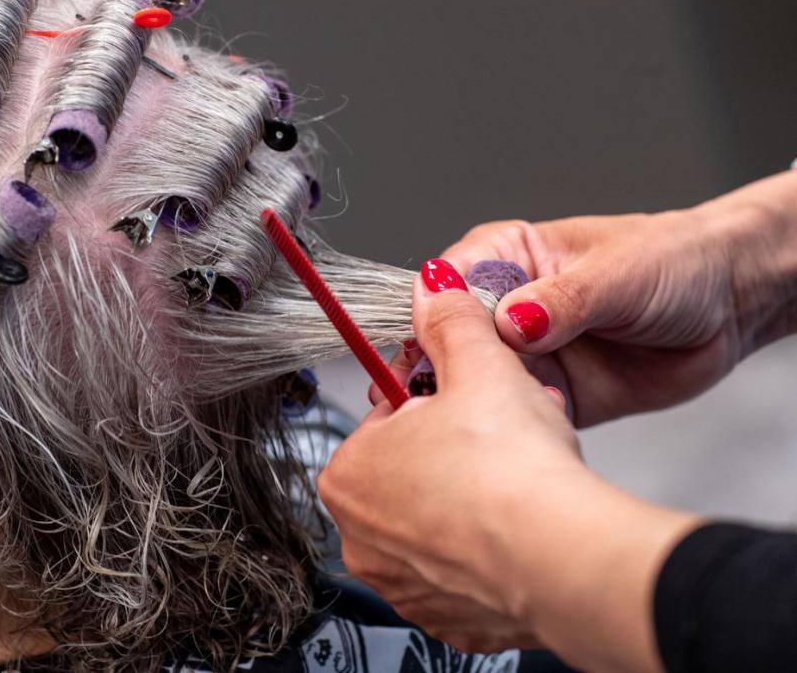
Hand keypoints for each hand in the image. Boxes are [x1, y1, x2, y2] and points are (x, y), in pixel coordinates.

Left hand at [323, 259, 582, 651]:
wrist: (560, 560)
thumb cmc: (511, 471)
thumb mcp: (480, 365)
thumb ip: (451, 322)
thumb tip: (434, 289)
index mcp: (349, 472)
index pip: (388, 419)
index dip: (439, 400)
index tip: (471, 399)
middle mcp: (361, 537)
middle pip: (414, 473)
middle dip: (461, 449)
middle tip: (504, 437)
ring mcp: (402, 585)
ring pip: (442, 524)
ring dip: (478, 498)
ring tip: (524, 479)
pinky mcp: (448, 620)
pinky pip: (468, 576)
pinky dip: (494, 554)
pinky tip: (526, 531)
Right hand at [437, 171, 796, 425]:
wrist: (733, 303)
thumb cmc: (675, 261)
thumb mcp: (615, 273)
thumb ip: (560, 301)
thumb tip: (510, 323)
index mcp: (507, 256)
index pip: (447, 284)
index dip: (431, 315)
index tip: (428, 345)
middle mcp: (506, 306)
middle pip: (448, 341)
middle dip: (439, 368)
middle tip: (440, 393)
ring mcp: (526, 354)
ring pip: (475, 383)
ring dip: (475, 403)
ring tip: (486, 416)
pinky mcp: (551, 395)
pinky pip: (516, 417)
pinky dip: (516, 428)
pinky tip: (527, 430)